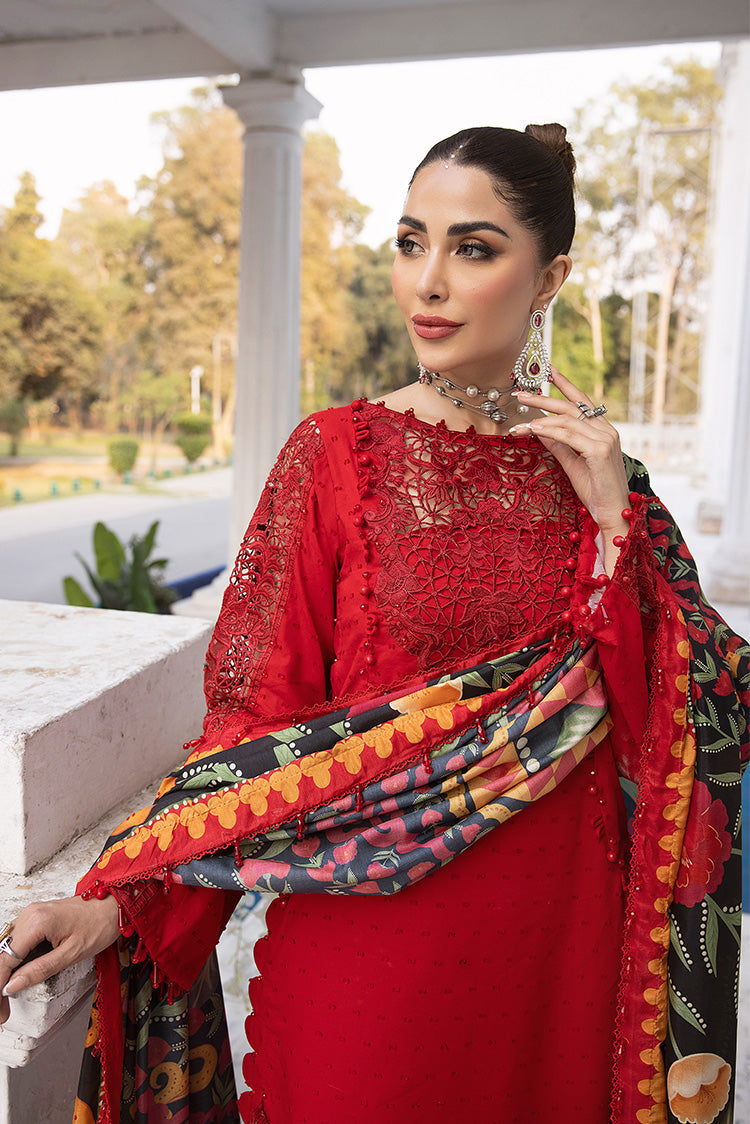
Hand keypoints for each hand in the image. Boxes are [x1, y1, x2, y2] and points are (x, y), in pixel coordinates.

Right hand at [0, 895, 119, 1025]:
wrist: (113, 905)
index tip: (1, 1009)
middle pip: (3, 955)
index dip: (0, 986)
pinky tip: (16, 977)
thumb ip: (40, 970)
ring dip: (5, 973)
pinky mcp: (35, 916)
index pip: (6, 959)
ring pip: (6, 949)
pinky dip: (14, 961)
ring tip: (6, 998)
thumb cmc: (99, 925)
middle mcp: (30, 914)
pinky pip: (17, 941)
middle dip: (1, 982)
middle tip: (2, 1009)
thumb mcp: (72, 954)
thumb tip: (12, 985)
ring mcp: (31, 913)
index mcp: (37, 922)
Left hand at [510, 369, 630, 572]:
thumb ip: (559, 444)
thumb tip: (540, 428)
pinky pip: (568, 435)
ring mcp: (605, 439)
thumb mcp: (572, 463)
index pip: (582, 402)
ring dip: (539, 419)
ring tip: (519, 421)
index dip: (565, 385)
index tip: (548, 371)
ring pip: (567, 420)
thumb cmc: (595, 491)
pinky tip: (533, 429)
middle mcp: (607, 430)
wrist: (612, 514)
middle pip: (571, 407)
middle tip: (521, 393)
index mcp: (603, 431)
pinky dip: (549, 431)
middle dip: (544, 398)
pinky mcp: (600, 451)